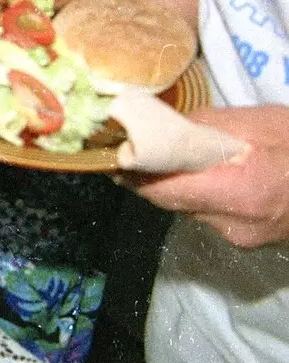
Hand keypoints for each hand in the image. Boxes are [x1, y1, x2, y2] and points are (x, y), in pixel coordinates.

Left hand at [127, 104, 288, 247]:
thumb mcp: (257, 122)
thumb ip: (204, 127)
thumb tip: (157, 124)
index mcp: (239, 191)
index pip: (161, 190)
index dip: (129, 172)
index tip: (106, 151)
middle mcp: (234, 224)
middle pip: (168, 201)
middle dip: (143, 176)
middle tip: (122, 147)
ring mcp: (241, 237)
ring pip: (184, 208)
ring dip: (169, 184)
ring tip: (157, 154)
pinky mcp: (246, 240)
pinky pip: (205, 214)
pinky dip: (194, 192)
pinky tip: (196, 172)